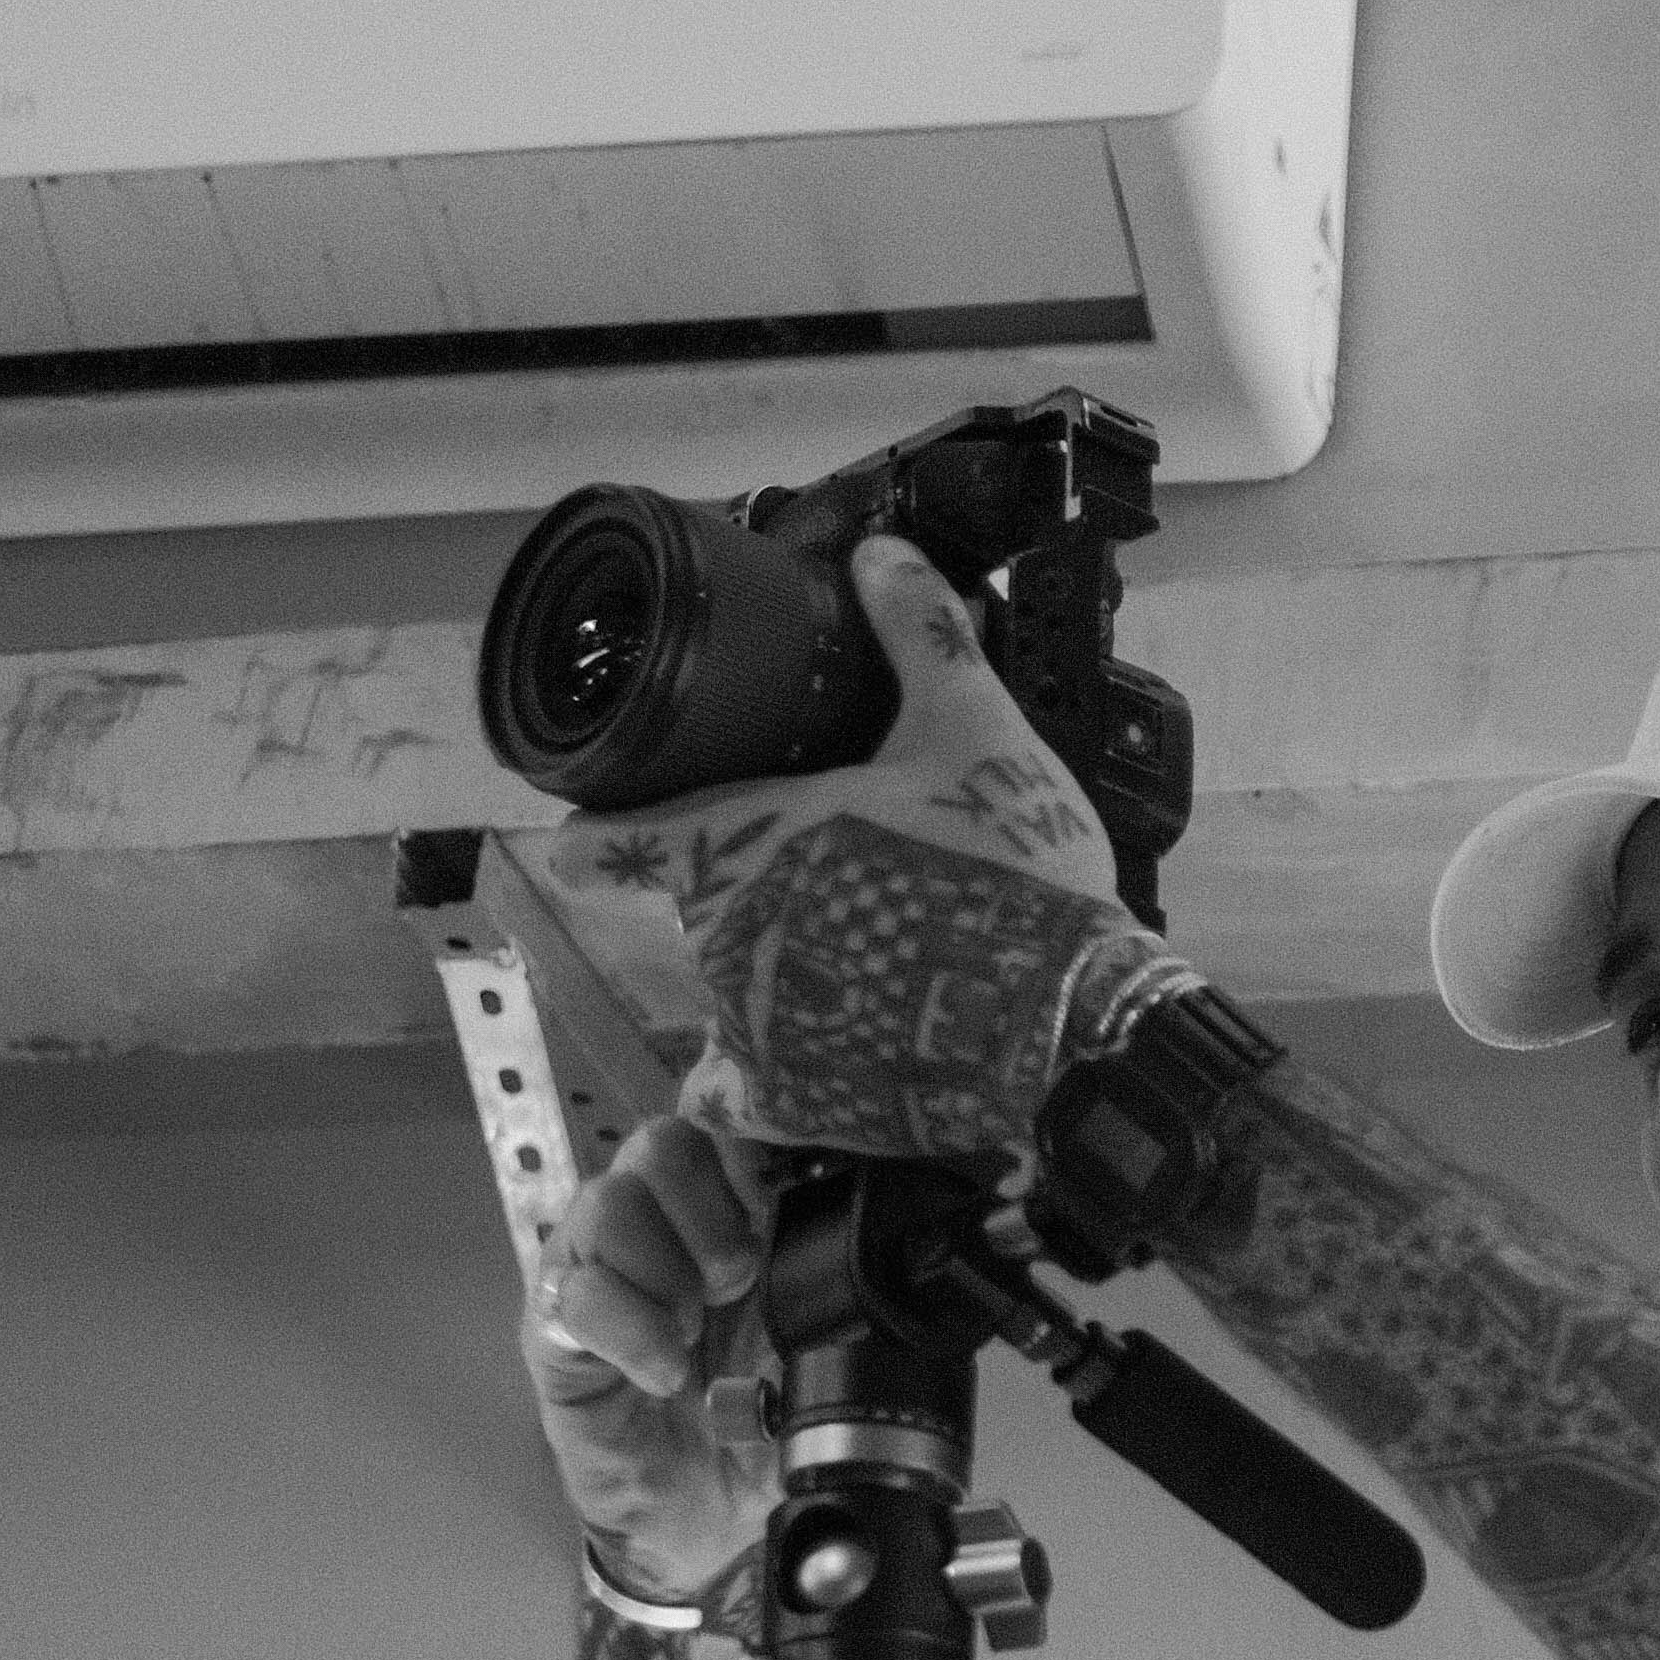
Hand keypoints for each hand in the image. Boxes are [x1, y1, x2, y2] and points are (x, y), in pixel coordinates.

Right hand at [522, 1093, 784, 1604]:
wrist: (704, 1520)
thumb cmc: (757, 1433)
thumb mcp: (818, 1363)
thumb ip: (835, 1300)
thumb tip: (870, 1254)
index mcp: (729, 1222)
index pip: (723, 1130)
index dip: (750, 1154)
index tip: (776, 1212)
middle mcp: (661, 1230)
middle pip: (661, 1143)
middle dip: (708, 1208)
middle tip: (737, 1280)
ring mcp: (602, 1269)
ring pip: (611, 1202)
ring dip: (666, 1267)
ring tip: (694, 1330)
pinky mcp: (555, 1324)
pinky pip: (577, 1288)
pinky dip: (631, 1329)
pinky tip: (663, 1373)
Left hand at [549, 533, 1137, 1173]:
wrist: (1069, 1028)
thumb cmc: (1011, 878)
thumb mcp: (975, 730)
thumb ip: (920, 636)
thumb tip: (883, 556)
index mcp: (745, 841)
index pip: (613, 840)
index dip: (596, 835)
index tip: (591, 839)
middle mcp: (726, 938)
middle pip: (703, 908)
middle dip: (756, 894)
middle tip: (842, 886)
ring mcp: (755, 1028)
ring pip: (728, 994)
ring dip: (773, 979)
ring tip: (860, 967)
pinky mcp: (797, 1104)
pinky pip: (740, 1098)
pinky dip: (759, 1083)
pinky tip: (799, 1061)